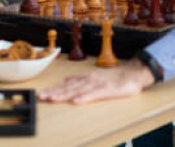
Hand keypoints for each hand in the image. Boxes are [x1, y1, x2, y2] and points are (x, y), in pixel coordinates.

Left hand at [38, 60, 154, 104]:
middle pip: (68, 87)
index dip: (54, 89)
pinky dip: (85, 97)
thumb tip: (67, 79)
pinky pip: (94, 94)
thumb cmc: (115, 76)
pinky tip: (76, 101)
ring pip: (78, 90)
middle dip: (54, 92)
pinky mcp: (107, 89)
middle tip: (42, 97)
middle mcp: (89, 79)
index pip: (66, 85)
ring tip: (53, 98)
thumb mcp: (95, 75)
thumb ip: (81, 78)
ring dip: (64, 94)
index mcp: (86, 77)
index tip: (42, 94)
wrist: (133, 72)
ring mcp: (98, 84)